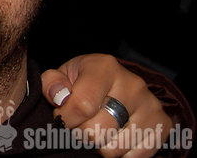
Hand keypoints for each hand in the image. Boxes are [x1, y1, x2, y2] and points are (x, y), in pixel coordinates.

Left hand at [42, 54, 173, 156]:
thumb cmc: (84, 81)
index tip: (61, 117)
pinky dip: (120, 152)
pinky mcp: (162, 125)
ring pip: (114, 147)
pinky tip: (113, 135)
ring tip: (96, 128)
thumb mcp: (64, 74)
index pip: (82, 105)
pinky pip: (135, 156)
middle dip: (80, 133)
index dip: (66, 118)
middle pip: (98, 130)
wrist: (114, 83)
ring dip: (99, 144)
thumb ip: (53, 83)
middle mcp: (132, 85)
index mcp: (104, 67)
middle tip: (79, 124)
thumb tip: (60, 96)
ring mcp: (151, 105)